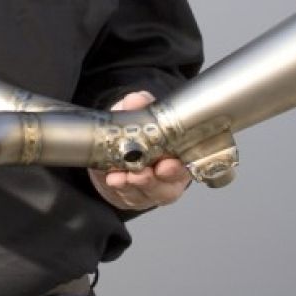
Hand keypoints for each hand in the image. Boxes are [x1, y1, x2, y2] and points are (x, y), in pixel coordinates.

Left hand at [88, 90, 191, 210]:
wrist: (118, 147)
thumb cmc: (137, 132)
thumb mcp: (139, 115)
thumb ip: (140, 106)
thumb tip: (137, 99)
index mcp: (178, 159)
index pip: (184, 169)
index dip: (177, 169)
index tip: (167, 165)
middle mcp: (166, 179)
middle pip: (164, 187)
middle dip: (152, 181)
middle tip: (141, 173)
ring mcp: (148, 191)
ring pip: (143, 194)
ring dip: (131, 185)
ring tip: (120, 177)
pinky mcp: (129, 196)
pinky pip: (124, 196)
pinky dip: (118, 188)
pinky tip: (111, 180)